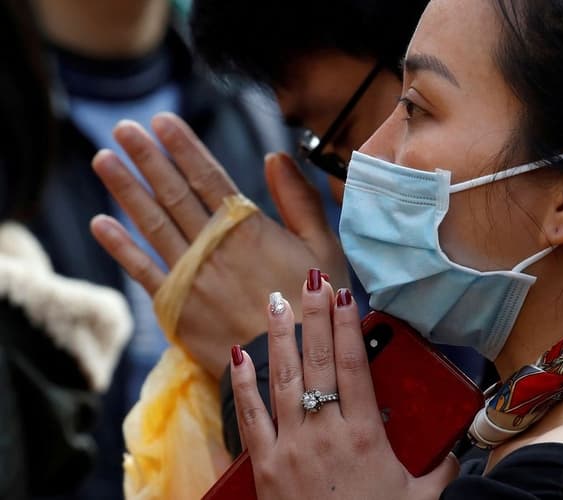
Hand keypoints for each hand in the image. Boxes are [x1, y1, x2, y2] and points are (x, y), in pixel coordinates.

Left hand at [90, 112, 348, 378]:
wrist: (293, 366)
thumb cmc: (316, 307)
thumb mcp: (324, 248)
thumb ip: (300, 200)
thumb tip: (276, 156)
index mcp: (249, 229)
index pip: (209, 177)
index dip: (183, 147)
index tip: (161, 121)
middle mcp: (212, 246)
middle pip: (174, 193)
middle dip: (147, 158)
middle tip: (123, 128)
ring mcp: (190, 276)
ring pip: (152, 224)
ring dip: (126, 190)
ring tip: (104, 160)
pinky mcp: (176, 308)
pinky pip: (142, 271)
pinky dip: (120, 247)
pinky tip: (100, 223)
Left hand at [230, 272, 457, 499]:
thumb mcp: (420, 499)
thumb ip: (439, 469)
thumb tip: (455, 452)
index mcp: (364, 434)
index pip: (355, 366)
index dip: (350, 327)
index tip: (345, 296)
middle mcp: (325, 432)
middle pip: (319, 361)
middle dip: (316, 316)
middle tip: (313, 280)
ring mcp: (291, 447)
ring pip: (283, 379)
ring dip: (280, 337)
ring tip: (278, 301)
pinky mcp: (265, 466)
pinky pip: (251, 417)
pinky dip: (244, 385)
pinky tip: (238, 357)